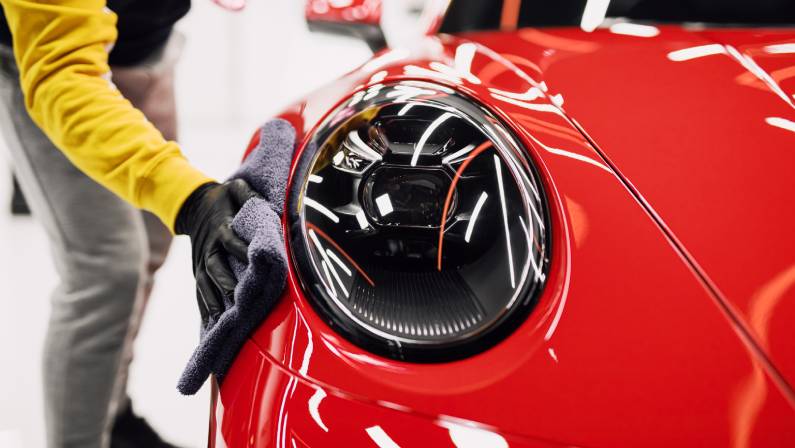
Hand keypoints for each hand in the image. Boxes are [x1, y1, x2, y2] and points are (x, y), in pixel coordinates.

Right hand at [175, 179, 257, 323]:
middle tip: (238, 301)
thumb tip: (266, 202)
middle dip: (226, 285)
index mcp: (221, 228)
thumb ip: (249, 194)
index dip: (243, 253)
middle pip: (217, 268)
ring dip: (215, 303)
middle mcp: (209, 248)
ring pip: (207, 285)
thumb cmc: (223, 199)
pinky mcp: (198, 272)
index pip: (232, 242)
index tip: (256, 265)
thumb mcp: (235, 189)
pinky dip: (205, 309)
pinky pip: (200, 293)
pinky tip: (212, 326)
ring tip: (224, 322)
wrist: (193, 206)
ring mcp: (201, 263)